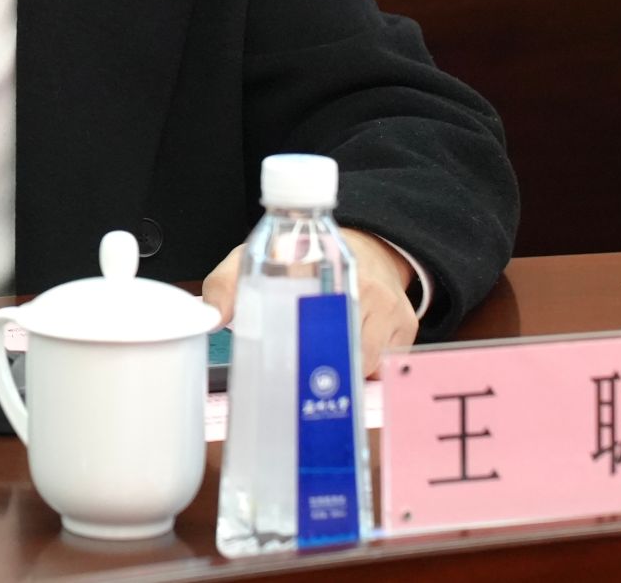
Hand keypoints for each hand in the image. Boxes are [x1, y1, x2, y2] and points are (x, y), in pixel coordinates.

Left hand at [201, 229, 418, 376]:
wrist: (367, 244)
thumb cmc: (307, 258)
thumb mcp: (258, 258)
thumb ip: (228, 284)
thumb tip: (213, 318)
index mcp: (324, 264)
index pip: (314, 312)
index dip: (300, 344)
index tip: (285, 363)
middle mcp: (362, 284)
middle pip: (341, 350)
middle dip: (318, 369)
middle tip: (296, 375)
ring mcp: (389, 306)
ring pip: (363, 364)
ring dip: (340, 370)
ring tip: (319, 365)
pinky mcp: (407, 325)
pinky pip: (383, 365)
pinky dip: (362, 370)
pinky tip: (346, 358)